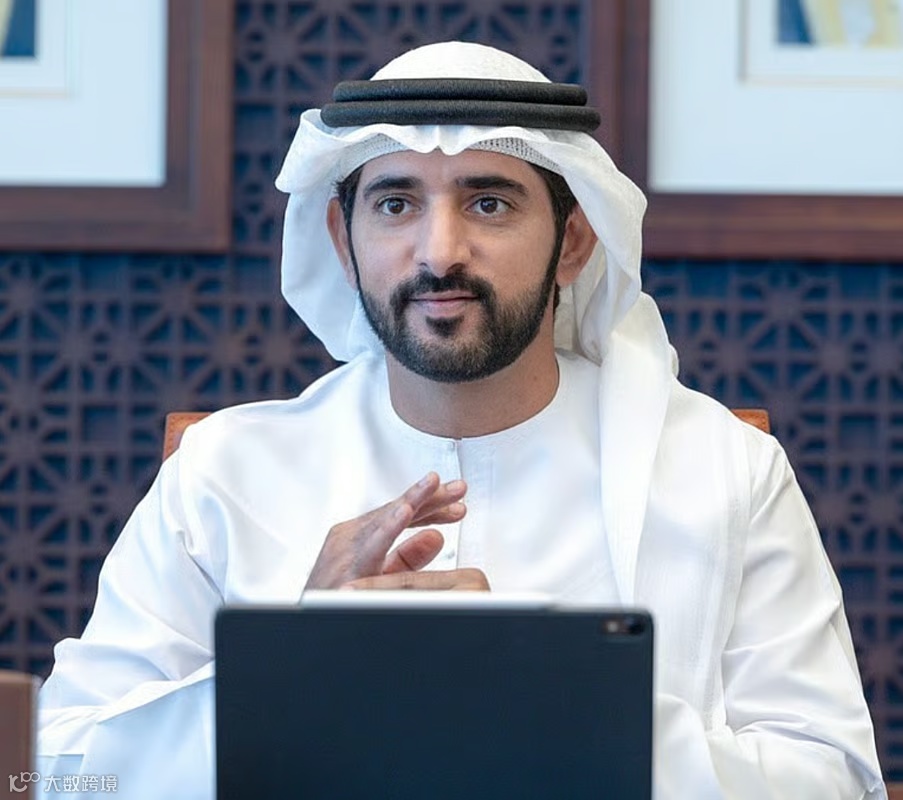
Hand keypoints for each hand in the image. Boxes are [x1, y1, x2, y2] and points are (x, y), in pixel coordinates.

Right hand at [304, 472, 487, 590]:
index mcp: (361, 536)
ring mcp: (345, 549)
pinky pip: (370, 544)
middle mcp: (351, 537)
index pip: (402, 514)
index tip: (459, 504)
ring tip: (433, 485)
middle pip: (398, 510)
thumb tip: (437, 537)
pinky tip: (405, 511)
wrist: (305, 632)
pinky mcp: (344, 567)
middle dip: (431, 498)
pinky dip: (388, 526)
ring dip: (412, 501)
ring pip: (385, 519)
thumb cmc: (338, 600)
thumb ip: (408, 556)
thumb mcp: (381, 575)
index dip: (432, 507)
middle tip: (459, 488)